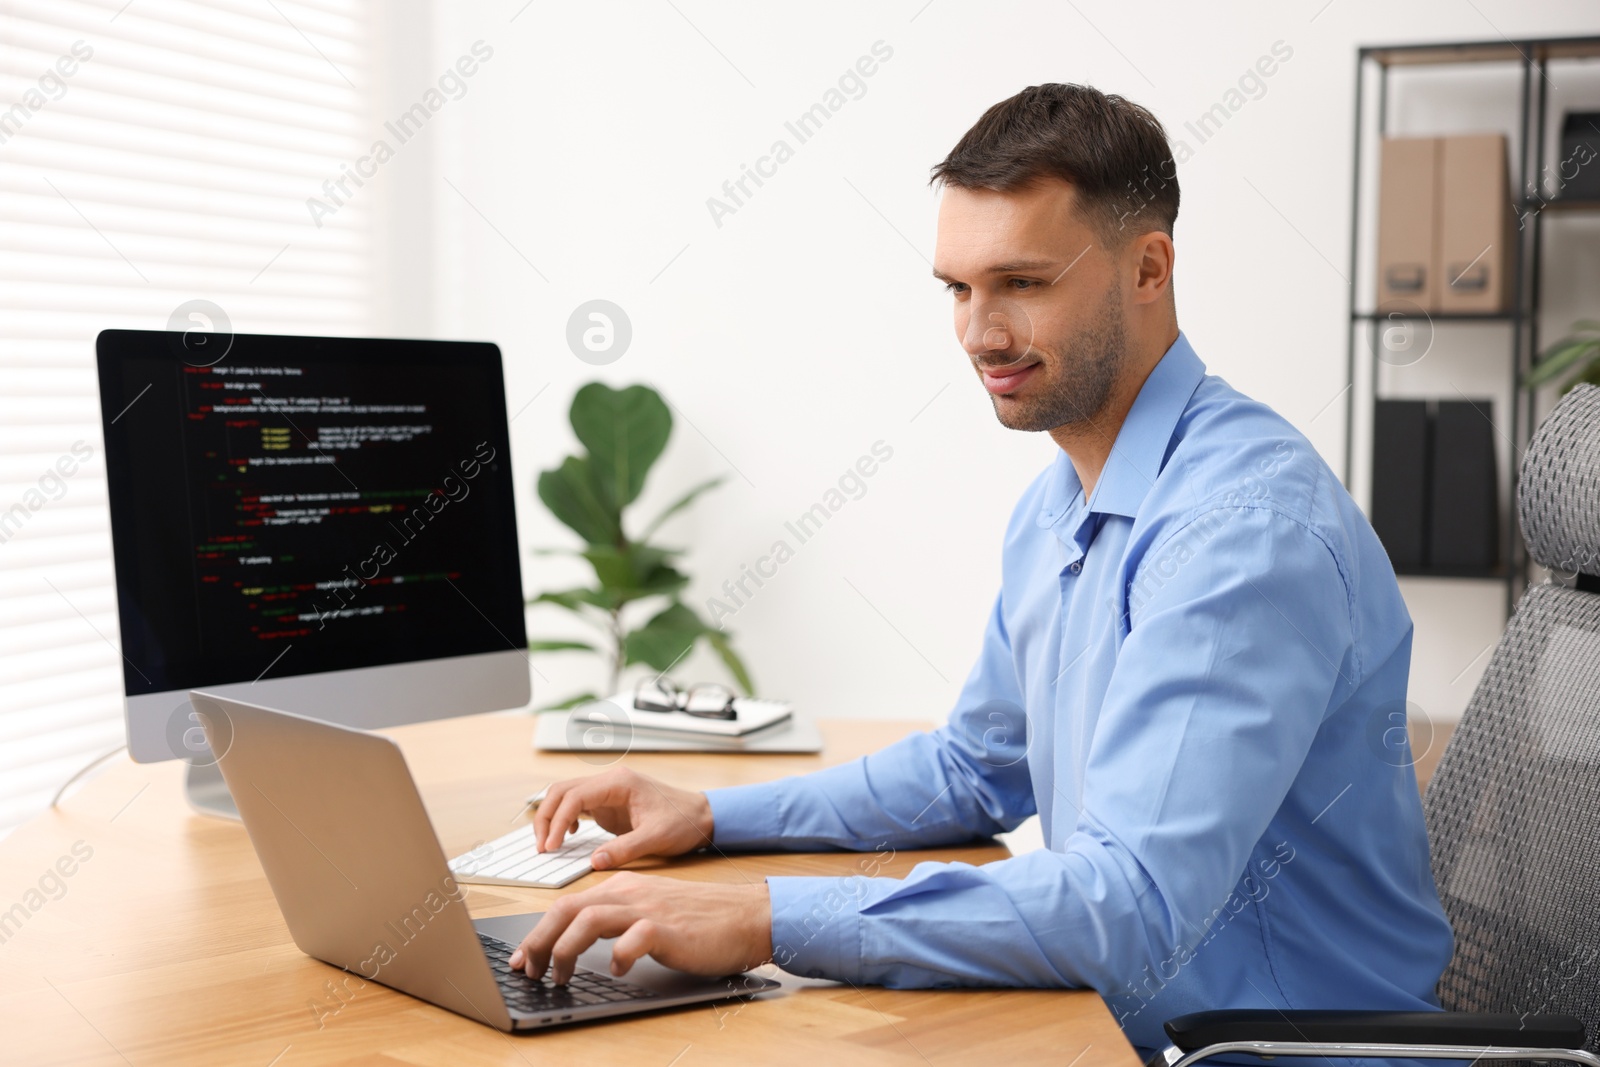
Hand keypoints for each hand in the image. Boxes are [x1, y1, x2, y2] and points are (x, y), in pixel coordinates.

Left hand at [506, 872, 772, 982]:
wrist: (746, 915)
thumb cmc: (701, 920)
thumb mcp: (650, 912)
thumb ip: (618, 921)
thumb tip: (579, 943)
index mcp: (622, 887)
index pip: (567, 904)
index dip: (538, 932)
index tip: (524, 958)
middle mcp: (629, 893)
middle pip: (566, 909)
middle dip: (537, 941)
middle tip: (526, 970)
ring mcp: (647, 909)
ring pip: (588, 920)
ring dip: (564, 951)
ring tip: (560, 977)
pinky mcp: (667, 928)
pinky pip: (631, 940)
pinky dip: (617, 958)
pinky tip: (620, 971)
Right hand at [533, 766, 713, 870]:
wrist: (701, 816)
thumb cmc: (683, 822)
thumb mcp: (657, 838)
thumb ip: (625, 849)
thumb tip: (595, 862)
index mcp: (619, 783)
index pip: (574, 796)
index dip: (557, 821)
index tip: (551, 846)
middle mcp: (610, 783)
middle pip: (562, 791)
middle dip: (546, 817)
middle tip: (542, 848)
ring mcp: (607, 792)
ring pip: (565, 796)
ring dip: (551, 818)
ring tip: (548, 845)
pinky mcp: (608, 804)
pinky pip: (577, 806)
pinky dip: (564, 819)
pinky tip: (567, 838)